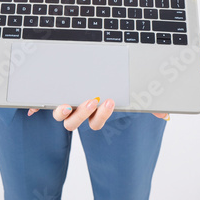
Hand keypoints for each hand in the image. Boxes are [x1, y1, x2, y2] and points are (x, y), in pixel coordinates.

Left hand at [27, 100, 169, 127]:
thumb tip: (165, 115)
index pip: (96, 123)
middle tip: (93, 99)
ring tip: (68, 103)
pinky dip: (36, 106)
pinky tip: (34, 105)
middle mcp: (75, 113)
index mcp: (92, 114)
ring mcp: (62, 106)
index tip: (110, 101)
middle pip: (75, 124)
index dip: (102, 116)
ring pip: (60, 117)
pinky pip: (41, 104)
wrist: (81, 75)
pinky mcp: (50, 96)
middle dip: (85, 114)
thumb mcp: (123, 94)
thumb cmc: (106, 88)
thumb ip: (144, 106)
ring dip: (63, 112)